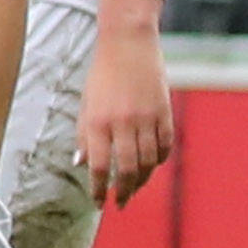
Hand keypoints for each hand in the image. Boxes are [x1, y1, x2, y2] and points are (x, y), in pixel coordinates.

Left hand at [79, 4, 174, 206]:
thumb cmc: (102, 75)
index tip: (98, 203)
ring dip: (143, 180)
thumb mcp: (86, 104)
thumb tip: (82, 165)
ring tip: (135, 187)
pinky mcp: (164, 112)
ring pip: (149, 162)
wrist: (128, 44)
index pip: (99, 166)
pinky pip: (165, 146)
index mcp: (98, 122)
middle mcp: (123, 123)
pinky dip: (159, 160)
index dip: (98, 189)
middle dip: (124, 192)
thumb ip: (85, 136)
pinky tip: (152, 166)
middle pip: (128, 170)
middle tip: (121, 203)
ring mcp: (146, 118)